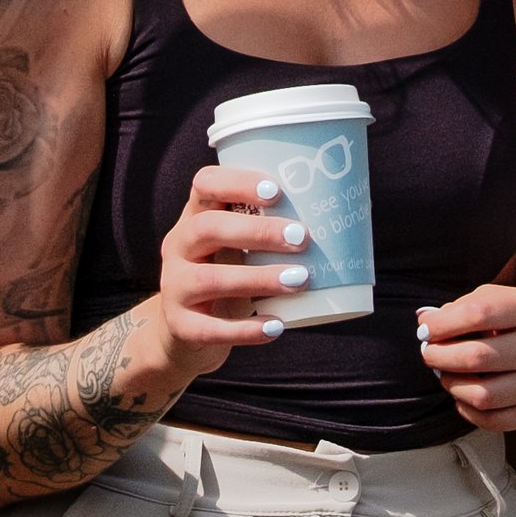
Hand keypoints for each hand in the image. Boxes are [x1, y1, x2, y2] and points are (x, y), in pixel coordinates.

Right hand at [151, 165, 318, 377]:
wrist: (181, 334)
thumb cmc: (226, 277)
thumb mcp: (235, 248)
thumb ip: (266, 232)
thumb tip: (341, 220)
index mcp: (194, 217)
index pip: (204, 184)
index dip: (237, 182)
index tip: (276, 192)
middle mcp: (177, 247)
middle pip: (207, 228)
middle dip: (257, 231)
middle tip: (302, 238)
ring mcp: (174, 287)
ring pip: (209, 279)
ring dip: (259, 278)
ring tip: (300, 280)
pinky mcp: (180, 326)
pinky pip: (210, 328)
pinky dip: (246, 329)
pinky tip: (276, 326)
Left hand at [416, 284, 515, 431]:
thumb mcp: (507, 300)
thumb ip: (465, 306)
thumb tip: (425, 321)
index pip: (478, 313)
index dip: (442, 323)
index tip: (426, 329)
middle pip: (476, 357)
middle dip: (439, 356)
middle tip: (430, 353)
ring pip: (482, 395)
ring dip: (451, 385)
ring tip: (447, 374)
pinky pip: (493, 420)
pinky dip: (467, 410)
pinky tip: (464, 395)